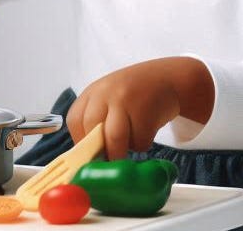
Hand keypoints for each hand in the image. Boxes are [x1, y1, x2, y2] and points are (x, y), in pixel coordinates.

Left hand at [67, 57, 212, 159]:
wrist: (167, 78)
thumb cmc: (133, 95)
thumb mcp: (108, 98)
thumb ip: (96, 120)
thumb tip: (88, 156)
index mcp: (92, 92)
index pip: (75, 120)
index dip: (80, 141)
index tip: (88, 155)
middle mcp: (106, 93)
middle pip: (93, 131)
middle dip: (99, 152)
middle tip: (106, 163)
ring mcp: (127, 100)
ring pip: (115, 139)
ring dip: (118, 154)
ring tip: (124, 156)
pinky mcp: (147, 111)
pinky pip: (139, 140)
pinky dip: (141, 144)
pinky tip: (145, 132)